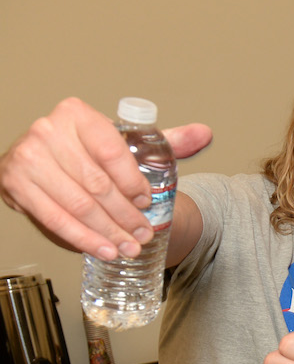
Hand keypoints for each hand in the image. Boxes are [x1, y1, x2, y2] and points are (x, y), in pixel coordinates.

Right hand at [0, 98, 211, 259]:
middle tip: (143, 233)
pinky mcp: (15, 184)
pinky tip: (102, 249)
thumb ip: (167, 141)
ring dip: (107, 231)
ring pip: (77, 204)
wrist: (50, 162)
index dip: (132, 181)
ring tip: (128, 246)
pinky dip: (82, 238)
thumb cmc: (92, 153)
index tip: (147, 200)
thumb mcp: (129, 144)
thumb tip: (204, 134)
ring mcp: (27, 158)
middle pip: (96, 183)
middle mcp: (47, 131)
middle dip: (125, 214)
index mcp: (77, 115)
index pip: (111, 151)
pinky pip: (53, 219)